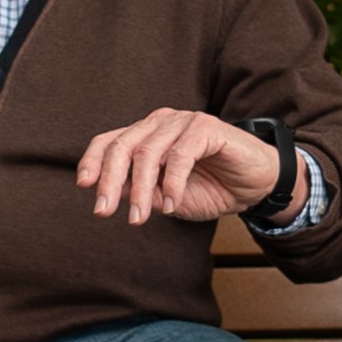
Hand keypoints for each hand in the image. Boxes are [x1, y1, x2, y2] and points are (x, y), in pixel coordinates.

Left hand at [77, 108, 292, 225]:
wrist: (256, 186)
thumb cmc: (212, 188)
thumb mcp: (167, 197)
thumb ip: (140, 191)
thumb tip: (111, 195)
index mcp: (146, 135)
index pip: (109, 142)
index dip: (92, 161)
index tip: (84, 187)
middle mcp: (160, 123)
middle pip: (122, 146)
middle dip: (109, 181)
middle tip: (103, 212)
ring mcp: (183, 122)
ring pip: (148, 152)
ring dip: (141, 190)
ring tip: (139, 219)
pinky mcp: (207, 128)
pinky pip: (180, 155)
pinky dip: (171, 183)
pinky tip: (170, 206)